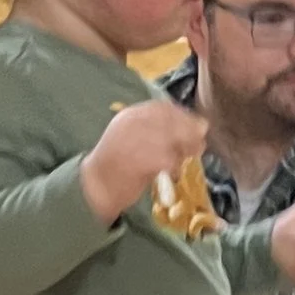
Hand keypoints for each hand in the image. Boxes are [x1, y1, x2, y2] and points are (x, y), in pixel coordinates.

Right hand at [81, 96, 206, 224]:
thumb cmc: (119, 165)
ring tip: (185, 160)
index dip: (184, 116)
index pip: (163, 108)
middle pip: (170, 121)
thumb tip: (197, 127)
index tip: (196, 125)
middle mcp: (131, 123)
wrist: (95, 187)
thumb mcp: (136, 139)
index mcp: (129, 115)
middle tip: (199, 146)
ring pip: (172, 139)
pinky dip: (175, 167)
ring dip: (185, 150)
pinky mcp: (140, 159)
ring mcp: (134, 139)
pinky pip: (168, 159)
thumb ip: (160, 131)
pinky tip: (173, 173)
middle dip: (189, 132)